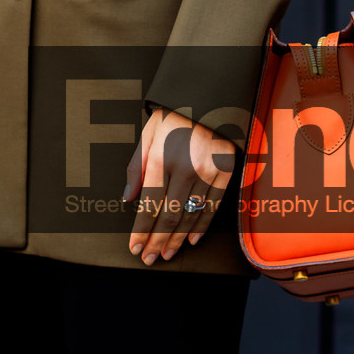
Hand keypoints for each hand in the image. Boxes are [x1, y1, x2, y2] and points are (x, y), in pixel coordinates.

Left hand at [123, 108, 235, 264]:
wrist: (210, 94)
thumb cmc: (174, 114)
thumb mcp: (148, 134)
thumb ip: (137, 167)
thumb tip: (128, 199)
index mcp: (161, 157)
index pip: (149, 205)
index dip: (140, 230)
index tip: (134, 247)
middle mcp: (185, 168)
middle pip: (168, 216)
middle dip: (156, 241)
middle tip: (148, 259)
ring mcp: (208, 171)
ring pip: (190, 215)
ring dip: (177, 239)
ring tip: (166, 254)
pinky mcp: (226, 171)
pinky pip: (213, 206)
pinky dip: (201, 225)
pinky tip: (191, 240)